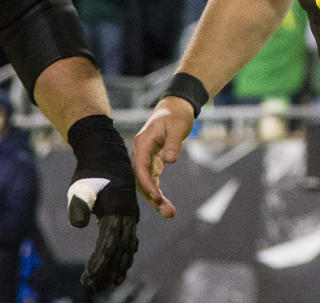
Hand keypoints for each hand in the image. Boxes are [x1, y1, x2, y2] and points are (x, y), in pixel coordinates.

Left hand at [66, 115, 139, 289]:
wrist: (106, 155)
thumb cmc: (90, 173)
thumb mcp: (81, 188)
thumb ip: (79, 207)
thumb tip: (79, 224)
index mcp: (117, 210)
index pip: (109, 243)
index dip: (99, 262)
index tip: (88, 277)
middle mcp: (127, 214)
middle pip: (121, 249)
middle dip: (109, 269)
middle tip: (97, 286)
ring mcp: (129, 214)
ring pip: (128, 245)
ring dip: (120, 264)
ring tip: (113, 281)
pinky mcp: (127, 214)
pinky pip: (129, 237)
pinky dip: (126, 253)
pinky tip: (122, 263)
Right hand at [132, 97, 194, 218]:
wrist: (176, 106)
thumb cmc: (177, 114)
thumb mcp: (178, 126)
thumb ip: (174, 143)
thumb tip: (170, 160)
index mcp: (143, 143)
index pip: (141, 167)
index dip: (147, 183)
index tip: (157, 196)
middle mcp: (141, 152)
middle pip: (142, 179)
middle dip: (153, 197)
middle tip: (168, 212)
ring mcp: (146, 157)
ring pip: (147, 181)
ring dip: (156, 197)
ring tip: (169, 213)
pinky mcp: (154, 159)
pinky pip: (153, 178)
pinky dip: (158, 190)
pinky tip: (163, 202)